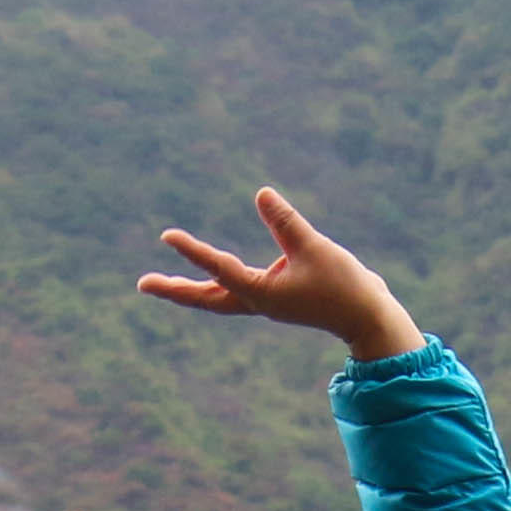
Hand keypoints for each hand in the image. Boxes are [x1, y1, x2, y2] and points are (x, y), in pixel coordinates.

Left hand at [138, 186, 423, 358]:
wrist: (368, 317)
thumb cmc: (345, 287)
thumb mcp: (315, 249)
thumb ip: (286, 222)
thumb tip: (261, 193)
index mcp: (261, 294)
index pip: (219, 269)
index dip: (193, 252)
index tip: (167, 236)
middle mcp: (256, 301)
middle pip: (205, 298)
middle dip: (174, 290)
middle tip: (141, 284)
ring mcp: (265, 302)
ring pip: (217, 298)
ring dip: (189, 291)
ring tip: (163, 284)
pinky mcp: (276, 297)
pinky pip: (235, 291)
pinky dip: (216, 283)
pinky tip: (212, 273)